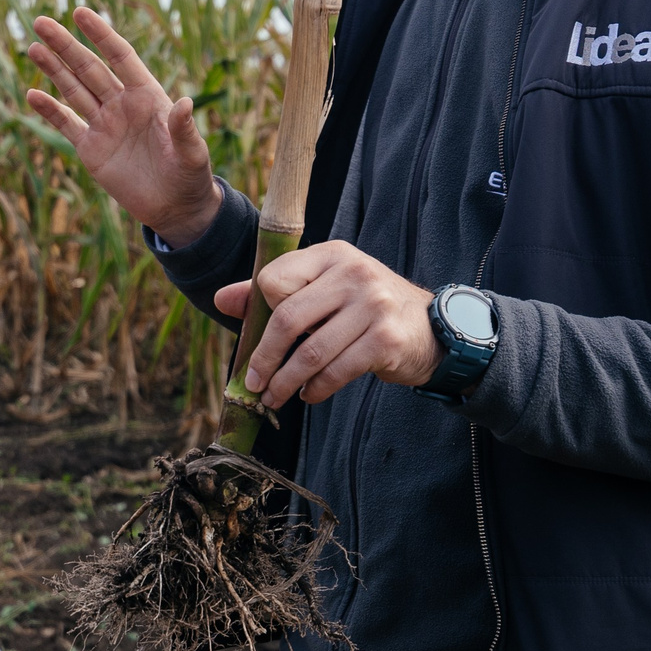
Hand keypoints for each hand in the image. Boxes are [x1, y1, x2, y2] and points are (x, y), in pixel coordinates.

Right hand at [25, 7, 222, 245]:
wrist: (176, 208)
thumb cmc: (190, 176)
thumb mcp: (192, 153)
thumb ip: (184, 129)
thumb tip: (185, 103)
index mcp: (147, 96)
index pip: (120, 57)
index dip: (101, 35)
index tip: (80, 13)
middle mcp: (122, 105)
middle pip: (89, 68)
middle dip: (66, 45)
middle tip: (40, 22)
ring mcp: (105, 125)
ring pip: (74, 90)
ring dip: (53, 69)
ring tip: (33, 47)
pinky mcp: (91, 149)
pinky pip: (66, 124)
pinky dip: (49, 110)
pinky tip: (32, 94)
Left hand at [212, 242, 445, 407]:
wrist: (429, 328)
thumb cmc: (364, 308)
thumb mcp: (324, 289)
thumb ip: (274, 292)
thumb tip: (221, 299)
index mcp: (332, 254)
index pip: (275, 280)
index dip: (262, 311)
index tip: (260, 337)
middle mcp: (354, 273)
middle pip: (288, 318)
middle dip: (265, 358)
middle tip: (253, 383)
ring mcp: (373, 306)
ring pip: (311, 352)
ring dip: (286, 382)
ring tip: (274, 397)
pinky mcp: (385, 340)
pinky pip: (336, 371)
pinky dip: (315, 389)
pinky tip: (308, 394)